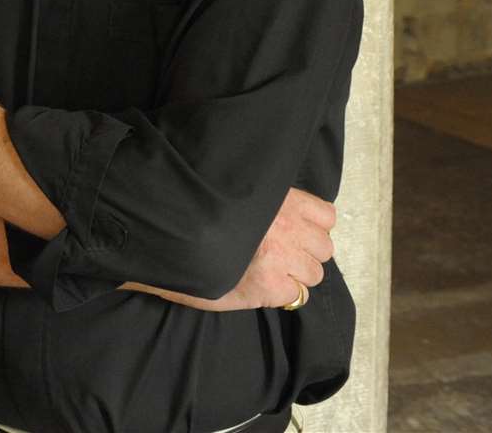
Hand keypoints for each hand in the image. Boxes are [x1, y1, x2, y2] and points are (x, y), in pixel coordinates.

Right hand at [152, 188, 335, 311]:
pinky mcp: (270, 286)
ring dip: (295, 274)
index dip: (311, 225)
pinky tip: (261, 287)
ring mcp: (280, 257)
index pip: (325, 214)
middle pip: (323, 246)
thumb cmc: (194, 216)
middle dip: (303, 252)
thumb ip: (260, 202)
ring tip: (268, 272)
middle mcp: (284, 225)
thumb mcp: (231, 196)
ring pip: (314, 273)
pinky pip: (297, 295)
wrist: (166, 238)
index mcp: (277, 198)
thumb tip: (280, 212)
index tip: (292, 230)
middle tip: (277, 254)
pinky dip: (282, 294)